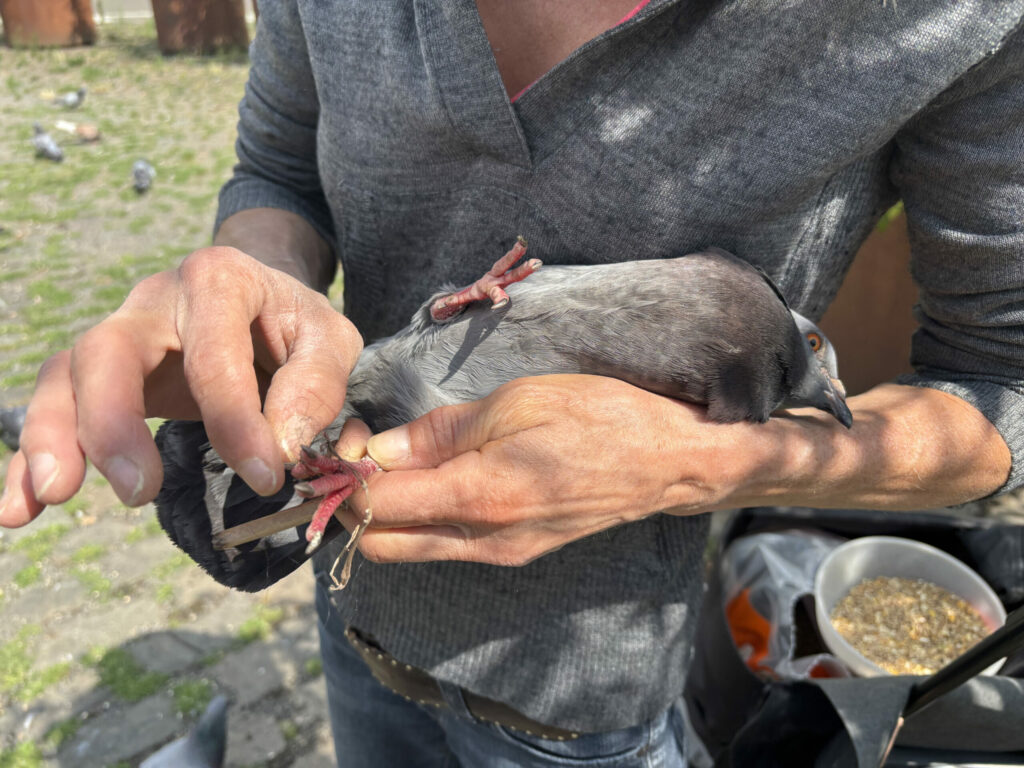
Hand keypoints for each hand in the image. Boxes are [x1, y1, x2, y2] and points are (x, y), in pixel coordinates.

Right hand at [0, 246, 362, 526]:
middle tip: (139, 492)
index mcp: (219, 279)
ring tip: (53, 496)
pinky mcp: (103, 371)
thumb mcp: (330, 339)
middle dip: (114, 423)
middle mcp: (155, 299)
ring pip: (67, 374)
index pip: (214, 356)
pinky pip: (55, 404)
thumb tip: (281, 446)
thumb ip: (316, 384)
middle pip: (109, 350)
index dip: (236, 421)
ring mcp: (122, 332)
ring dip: (53, 436)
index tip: (266, 476)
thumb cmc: (295, 324)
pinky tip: (20, 508)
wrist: (265, 301)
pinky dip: (31, 455)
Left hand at [338, 374, 787, 565]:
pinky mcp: (514, 554)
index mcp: (479, 496)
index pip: (375, 506)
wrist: (667, 463)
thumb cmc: (599, 419)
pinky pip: (443, 546)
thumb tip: (380, 452)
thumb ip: (440, 432)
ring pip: (408, 550)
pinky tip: (432, 478)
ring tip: (393, 464)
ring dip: (383, 515)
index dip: (345, 478)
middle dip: (353, 504)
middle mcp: (481, 540)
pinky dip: (418, 520)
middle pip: (378, 544)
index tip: (344, 444)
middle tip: (359, 457)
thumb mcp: (515, 402)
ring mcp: (498, 555)